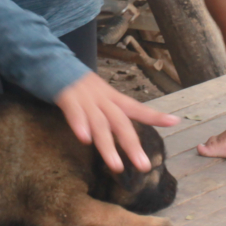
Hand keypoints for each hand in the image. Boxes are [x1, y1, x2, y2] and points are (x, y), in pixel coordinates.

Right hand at [55, 72, 178, 172]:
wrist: (51, 59)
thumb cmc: (74, 84)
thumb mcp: (96, 94)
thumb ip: (107, 111)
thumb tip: (118, 131)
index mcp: (110, 97)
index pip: (135, 107)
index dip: (154, 115)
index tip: (174, 121)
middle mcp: (101, 97)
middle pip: (120, 122)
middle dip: (132, 145)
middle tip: (144, 166)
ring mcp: (84, 97)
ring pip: (99, 123)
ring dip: (108, 145)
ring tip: (116, 166)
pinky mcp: (66, 96)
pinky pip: (74, 112)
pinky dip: (79, 125)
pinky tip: (84, 140)